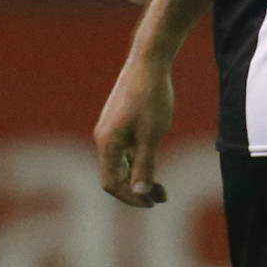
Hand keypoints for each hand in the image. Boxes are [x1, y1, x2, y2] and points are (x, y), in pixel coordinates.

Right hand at [94, 57, 173, 205]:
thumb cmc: (151, 98)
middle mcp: (103, 138)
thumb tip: (139, 192)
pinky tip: (153, 161)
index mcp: (108, 143)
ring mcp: (110, 129)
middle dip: (138, 189)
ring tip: (163, 187)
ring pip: (121, 163)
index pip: (111, 183)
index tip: (152, 203)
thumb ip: (145, 165)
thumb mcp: (152, 135)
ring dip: (139, 176)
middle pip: (115, 175)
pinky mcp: (118, 122)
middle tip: (163, 197)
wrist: (148, 62)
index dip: (130, 197)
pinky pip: (124, 150)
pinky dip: (138, 161)